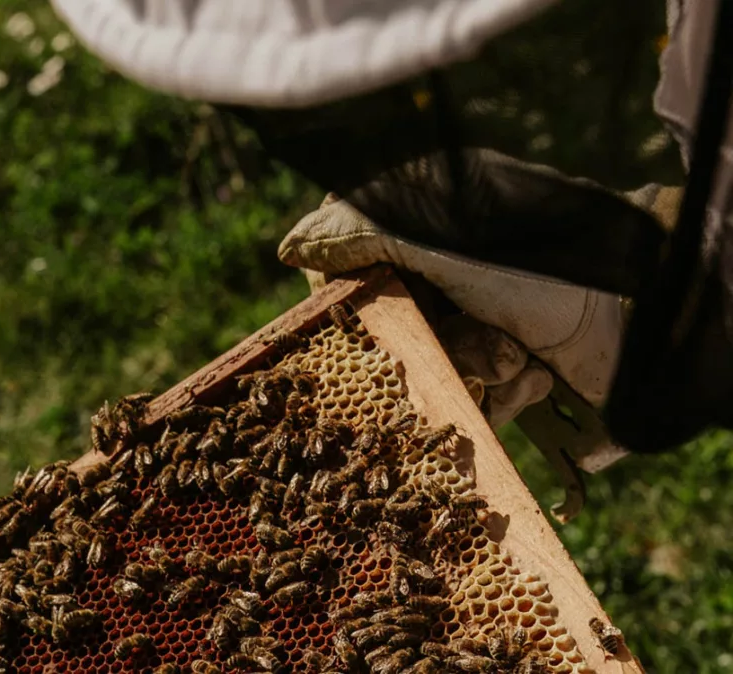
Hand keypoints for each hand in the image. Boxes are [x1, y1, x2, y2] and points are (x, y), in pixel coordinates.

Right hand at [281, 177, 681, 427]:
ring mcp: (480, 322)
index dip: (344, 297)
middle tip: (454, 343)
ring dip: (469, 368)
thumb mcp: (440, 238)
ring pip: (429, 367)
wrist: (642, 315)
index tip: (346, 315)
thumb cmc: (540, 264)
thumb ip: (361, 235)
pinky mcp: (509, 367)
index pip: (352, 264)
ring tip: (511, 354)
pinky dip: (501, 389)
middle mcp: (448, 277)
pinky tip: (532, 370)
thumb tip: (290, 250)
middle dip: (417, 346)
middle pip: (389, 327)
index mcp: (428, 232)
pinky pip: (473, 395)